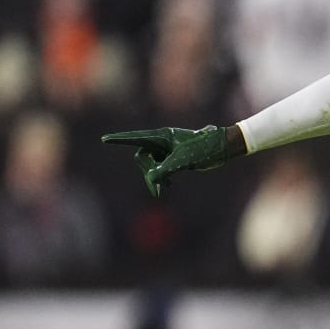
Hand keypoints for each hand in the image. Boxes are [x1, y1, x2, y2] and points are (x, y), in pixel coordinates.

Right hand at [100, 125, 232, 196]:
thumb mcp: (184, 161)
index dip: (120, 140)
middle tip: (159, 189)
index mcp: (163, 136)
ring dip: (155, 178)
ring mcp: (168, 149)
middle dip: (147, 173)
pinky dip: (161, 178)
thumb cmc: (206, 149)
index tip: (105, 139)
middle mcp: (163, 141)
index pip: (136, 138)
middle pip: (143, 157)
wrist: (224, 148)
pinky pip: (160, 169)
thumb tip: (152, 180)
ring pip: (151, 165)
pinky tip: (167, 188)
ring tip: (163, 192)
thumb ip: (166, 170)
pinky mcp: (175, 157)